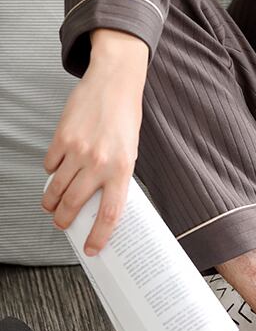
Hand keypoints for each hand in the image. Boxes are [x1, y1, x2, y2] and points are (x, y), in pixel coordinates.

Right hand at [41, 31, 146, 255]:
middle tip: (61, 223)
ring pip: (56, 189)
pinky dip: (50, 171)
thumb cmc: (125, 117)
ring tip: (52, 204)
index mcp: (122, 169)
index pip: (110, 214)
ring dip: (51, 202)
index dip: (99, 236)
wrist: (114, 82)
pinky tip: (56, 169)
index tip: (92, 248)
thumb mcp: (129, 150)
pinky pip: (49, 165)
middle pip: (73, 205)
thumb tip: (100, 203)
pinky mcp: (62, 139)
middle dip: (64, 220)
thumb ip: (115, 176)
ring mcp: (78, 151)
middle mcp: (100, 163)